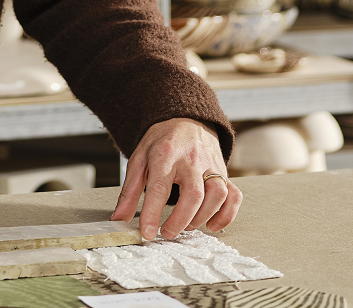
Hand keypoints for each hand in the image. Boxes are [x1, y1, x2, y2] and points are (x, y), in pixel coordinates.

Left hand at [111, 118, 240, 239]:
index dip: (153, 213)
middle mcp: (192, 159)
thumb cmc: (161, 142)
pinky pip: (233, 195)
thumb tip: (119, 218)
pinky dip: (226, 215)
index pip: (160, 187)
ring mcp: (211, 165)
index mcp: (166, 154)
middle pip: (194, 194)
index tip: (147, 233)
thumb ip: (130, 191)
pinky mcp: (224, 171)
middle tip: (167, 232)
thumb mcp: (139, 159)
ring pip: (217, 194)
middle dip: (181, 220)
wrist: (185, 119)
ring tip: (186, 226)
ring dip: (202, 217)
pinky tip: (212, 225)